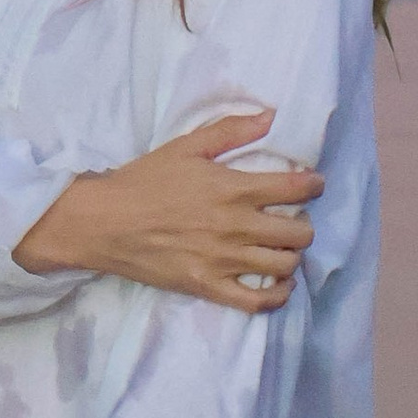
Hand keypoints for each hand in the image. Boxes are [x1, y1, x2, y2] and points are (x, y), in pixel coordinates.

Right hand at [13, 109, 319, 311]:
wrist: (103, 222)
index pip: (296, 188)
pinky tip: (277, 285)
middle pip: (299, 233)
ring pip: (284, 266)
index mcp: (233, 188)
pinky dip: (276, 296)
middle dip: (305, 225)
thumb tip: (272, 116)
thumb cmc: (144, 181)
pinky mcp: (208, 287)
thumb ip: (232, 130)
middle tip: (293, 220)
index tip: (312, 184)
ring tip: (282, 249)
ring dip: (292, 257)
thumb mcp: (186, 146)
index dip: (314, 185)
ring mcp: (223, 261)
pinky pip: (257, 302)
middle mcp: (235, 226)